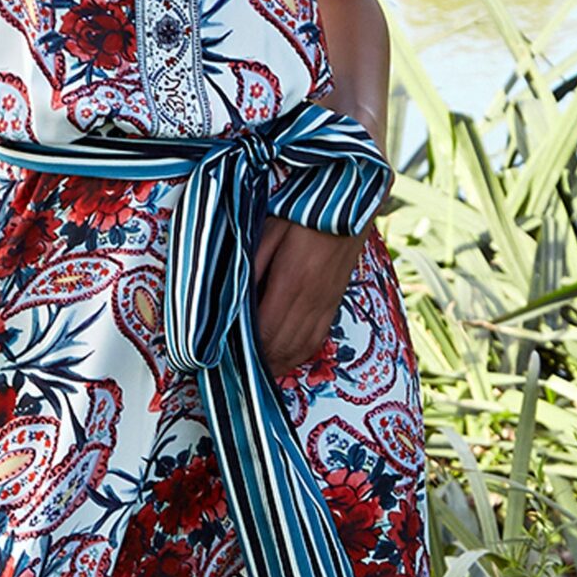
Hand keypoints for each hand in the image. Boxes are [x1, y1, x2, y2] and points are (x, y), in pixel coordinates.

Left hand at [250, 212, 364, 378]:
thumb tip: (234, 297)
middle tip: (234, 367)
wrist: (350, 206)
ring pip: (299, 350)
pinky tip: (282, 357)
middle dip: (257, 363)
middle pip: (281, 348)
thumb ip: (252, 265)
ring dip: (277, 364)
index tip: (226, 354)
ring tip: (255, 370)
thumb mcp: (268, 231)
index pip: (265, 330)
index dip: (245, 349)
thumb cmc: (304, 214)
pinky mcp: (334, 305)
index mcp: (292, 281)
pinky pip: (315, 342)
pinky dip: (296, 356)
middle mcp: (312, 300)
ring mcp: (325, 305)